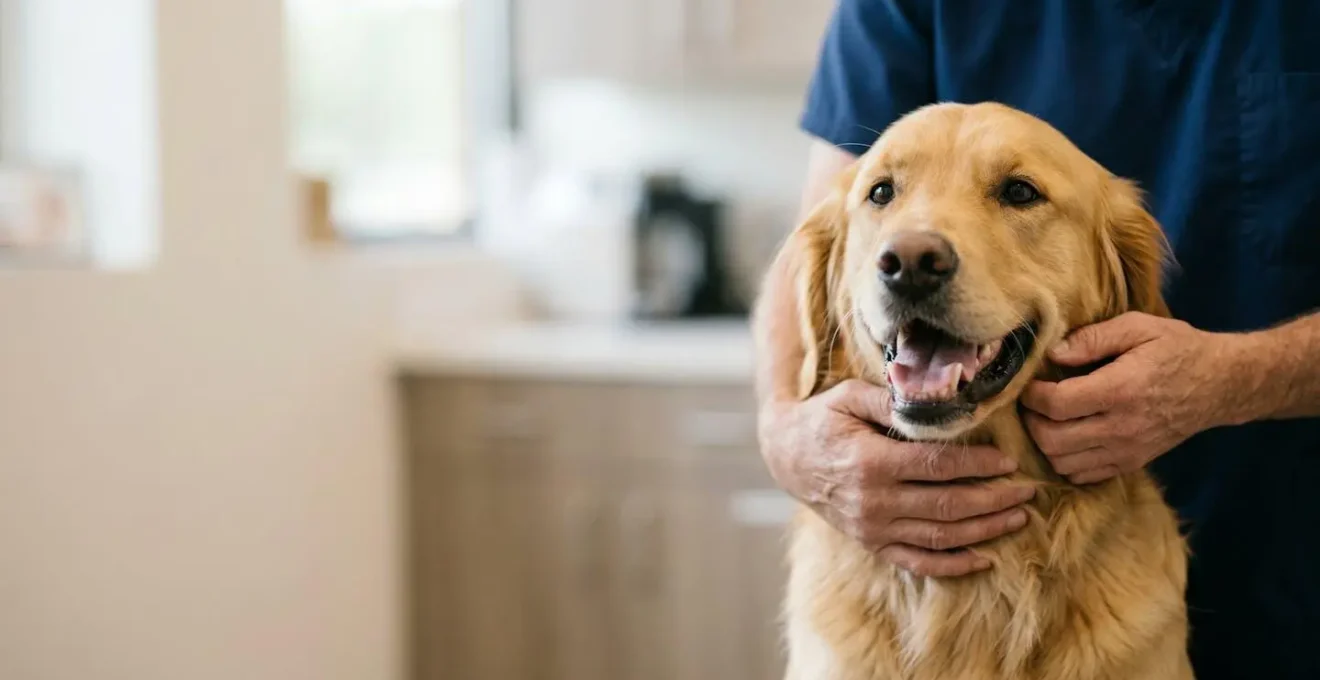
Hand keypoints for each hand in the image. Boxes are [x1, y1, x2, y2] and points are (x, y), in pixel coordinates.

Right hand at [758, 379, 1034, 576]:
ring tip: (1017, 518)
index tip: (1008, 461)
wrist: (786, 457)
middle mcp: (873, 500)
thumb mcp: (850, 396)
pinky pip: (917, 561)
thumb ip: (892, 399)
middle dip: (993, 499)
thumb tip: (939, 398)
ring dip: (983, 530)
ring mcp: (872, 527)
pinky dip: (952, 565)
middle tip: (1027, 491)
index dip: (978, 466)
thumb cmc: (823, 419)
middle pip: (947, 505)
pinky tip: (983, 558)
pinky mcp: (871, 543)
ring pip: (939, 536)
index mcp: (871, 461)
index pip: (938, 467)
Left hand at [1022, 312, 1235, 483]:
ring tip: (1048, 419)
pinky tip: (1068, 438)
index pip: (1057, 404)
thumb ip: (1092, 338)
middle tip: (1032, 403)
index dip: (1032, 395)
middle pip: (1052, 440)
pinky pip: (1084, 476)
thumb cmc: (1179, 349)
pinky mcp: (1132, 463)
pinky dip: (1066, 461)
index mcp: (1121, 390)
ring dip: (1045, 443)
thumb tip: (1053, 353)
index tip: (1029, 384)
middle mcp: (1122, 427)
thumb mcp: (1139, 327)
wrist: (1222, 384)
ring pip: (1063, 462)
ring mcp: (1128, 450)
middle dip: (1032, 421)